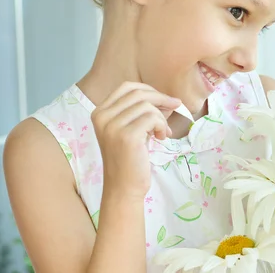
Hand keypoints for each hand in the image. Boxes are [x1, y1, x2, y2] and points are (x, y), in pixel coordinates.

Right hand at [91, 82, 180, 199]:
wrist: (124, 187)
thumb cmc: (130, 159)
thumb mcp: (131, 129)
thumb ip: (142, 112)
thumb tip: (168, 99)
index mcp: (100, 112)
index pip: (127, 87)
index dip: (149, 90)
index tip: (164, 100)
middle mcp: (102, 116)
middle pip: (138, 93)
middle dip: (161, 98)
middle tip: (175, 106)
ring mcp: (112, 126)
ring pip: (147, 105)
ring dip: (161, 118)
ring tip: (162, 133)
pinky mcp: (127, 136)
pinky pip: (153, 118)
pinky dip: (162, 126)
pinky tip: (161, 138)